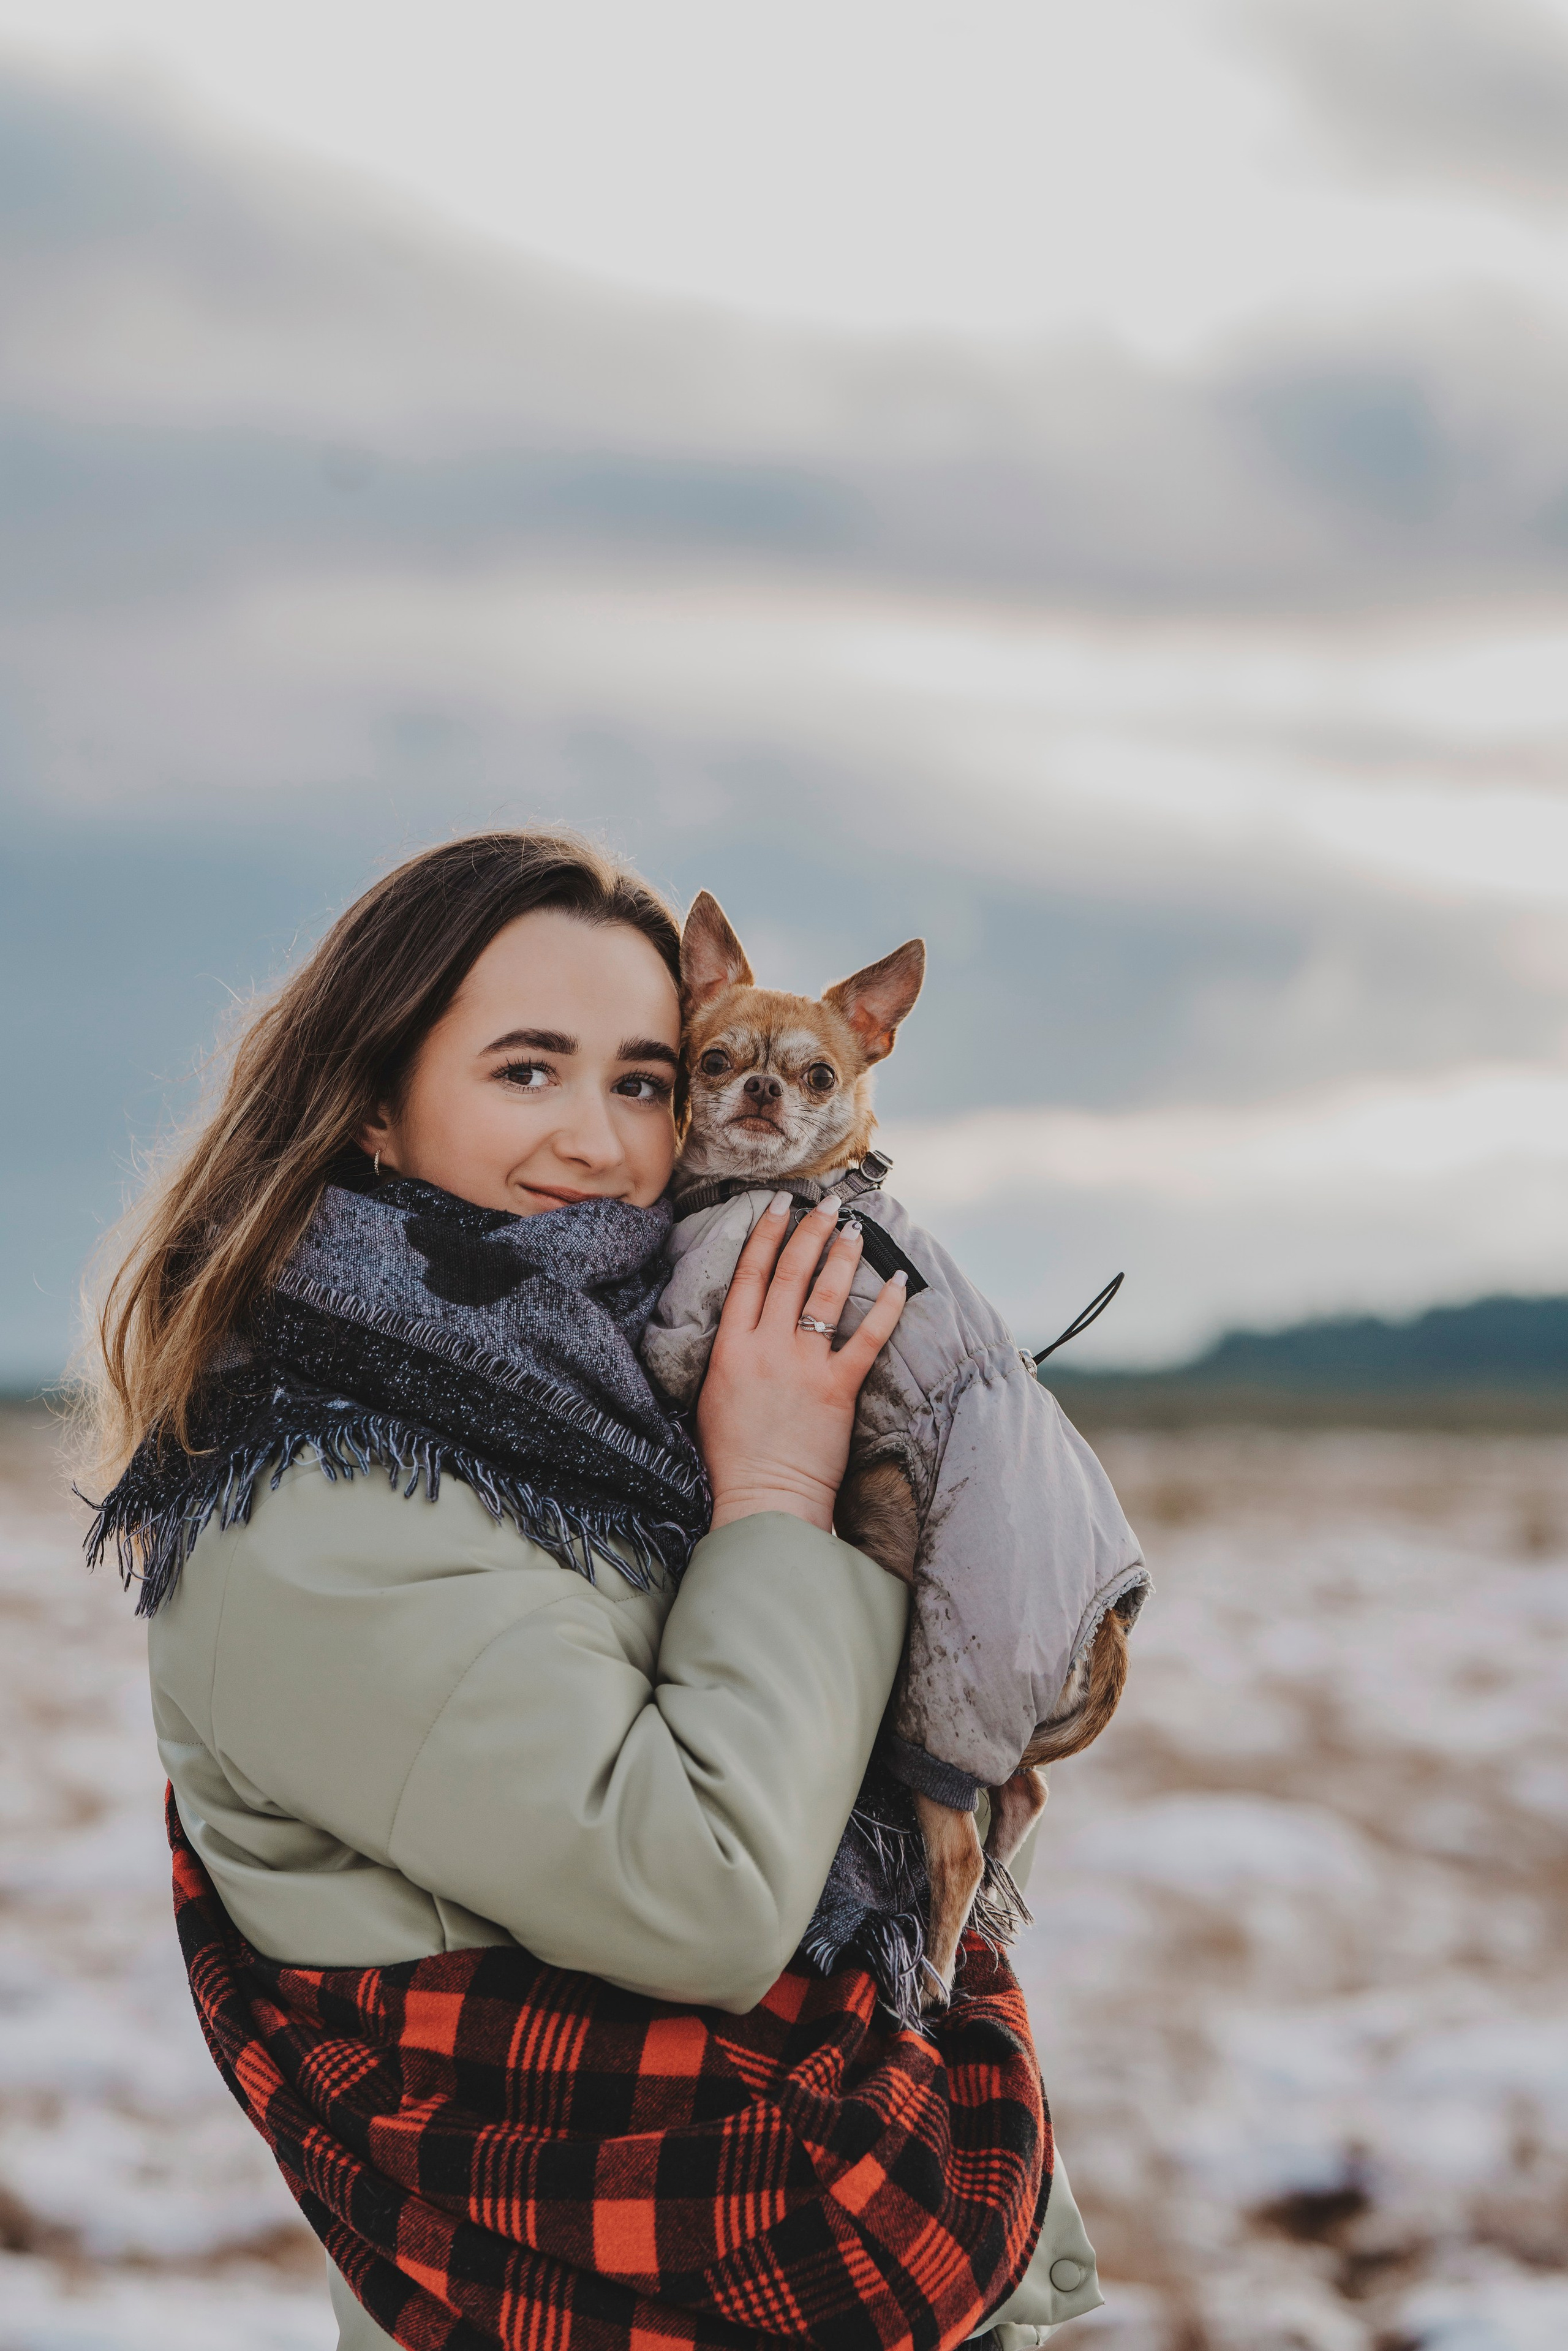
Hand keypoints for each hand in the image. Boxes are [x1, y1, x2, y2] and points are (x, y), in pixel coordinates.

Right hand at [697, 1191, 908, 1531]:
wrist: (764, 1498)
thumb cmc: (734, 1456)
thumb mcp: (712, 1394)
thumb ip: (728, 1353)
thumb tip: (741, 1322)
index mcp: (730, 1347)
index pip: (748, 1275)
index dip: (765, 1235)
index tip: (778, 1207)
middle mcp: (767, 1347)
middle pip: (790, 1272)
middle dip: (809, 1231)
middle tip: (824, 1203)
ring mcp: (804, 1365)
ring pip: (826, 1294)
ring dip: (842, 1255)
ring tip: (854, 1228)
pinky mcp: (838, 1388)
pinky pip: (867, 1338)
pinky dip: (886, 1307)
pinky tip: (898, 1281)